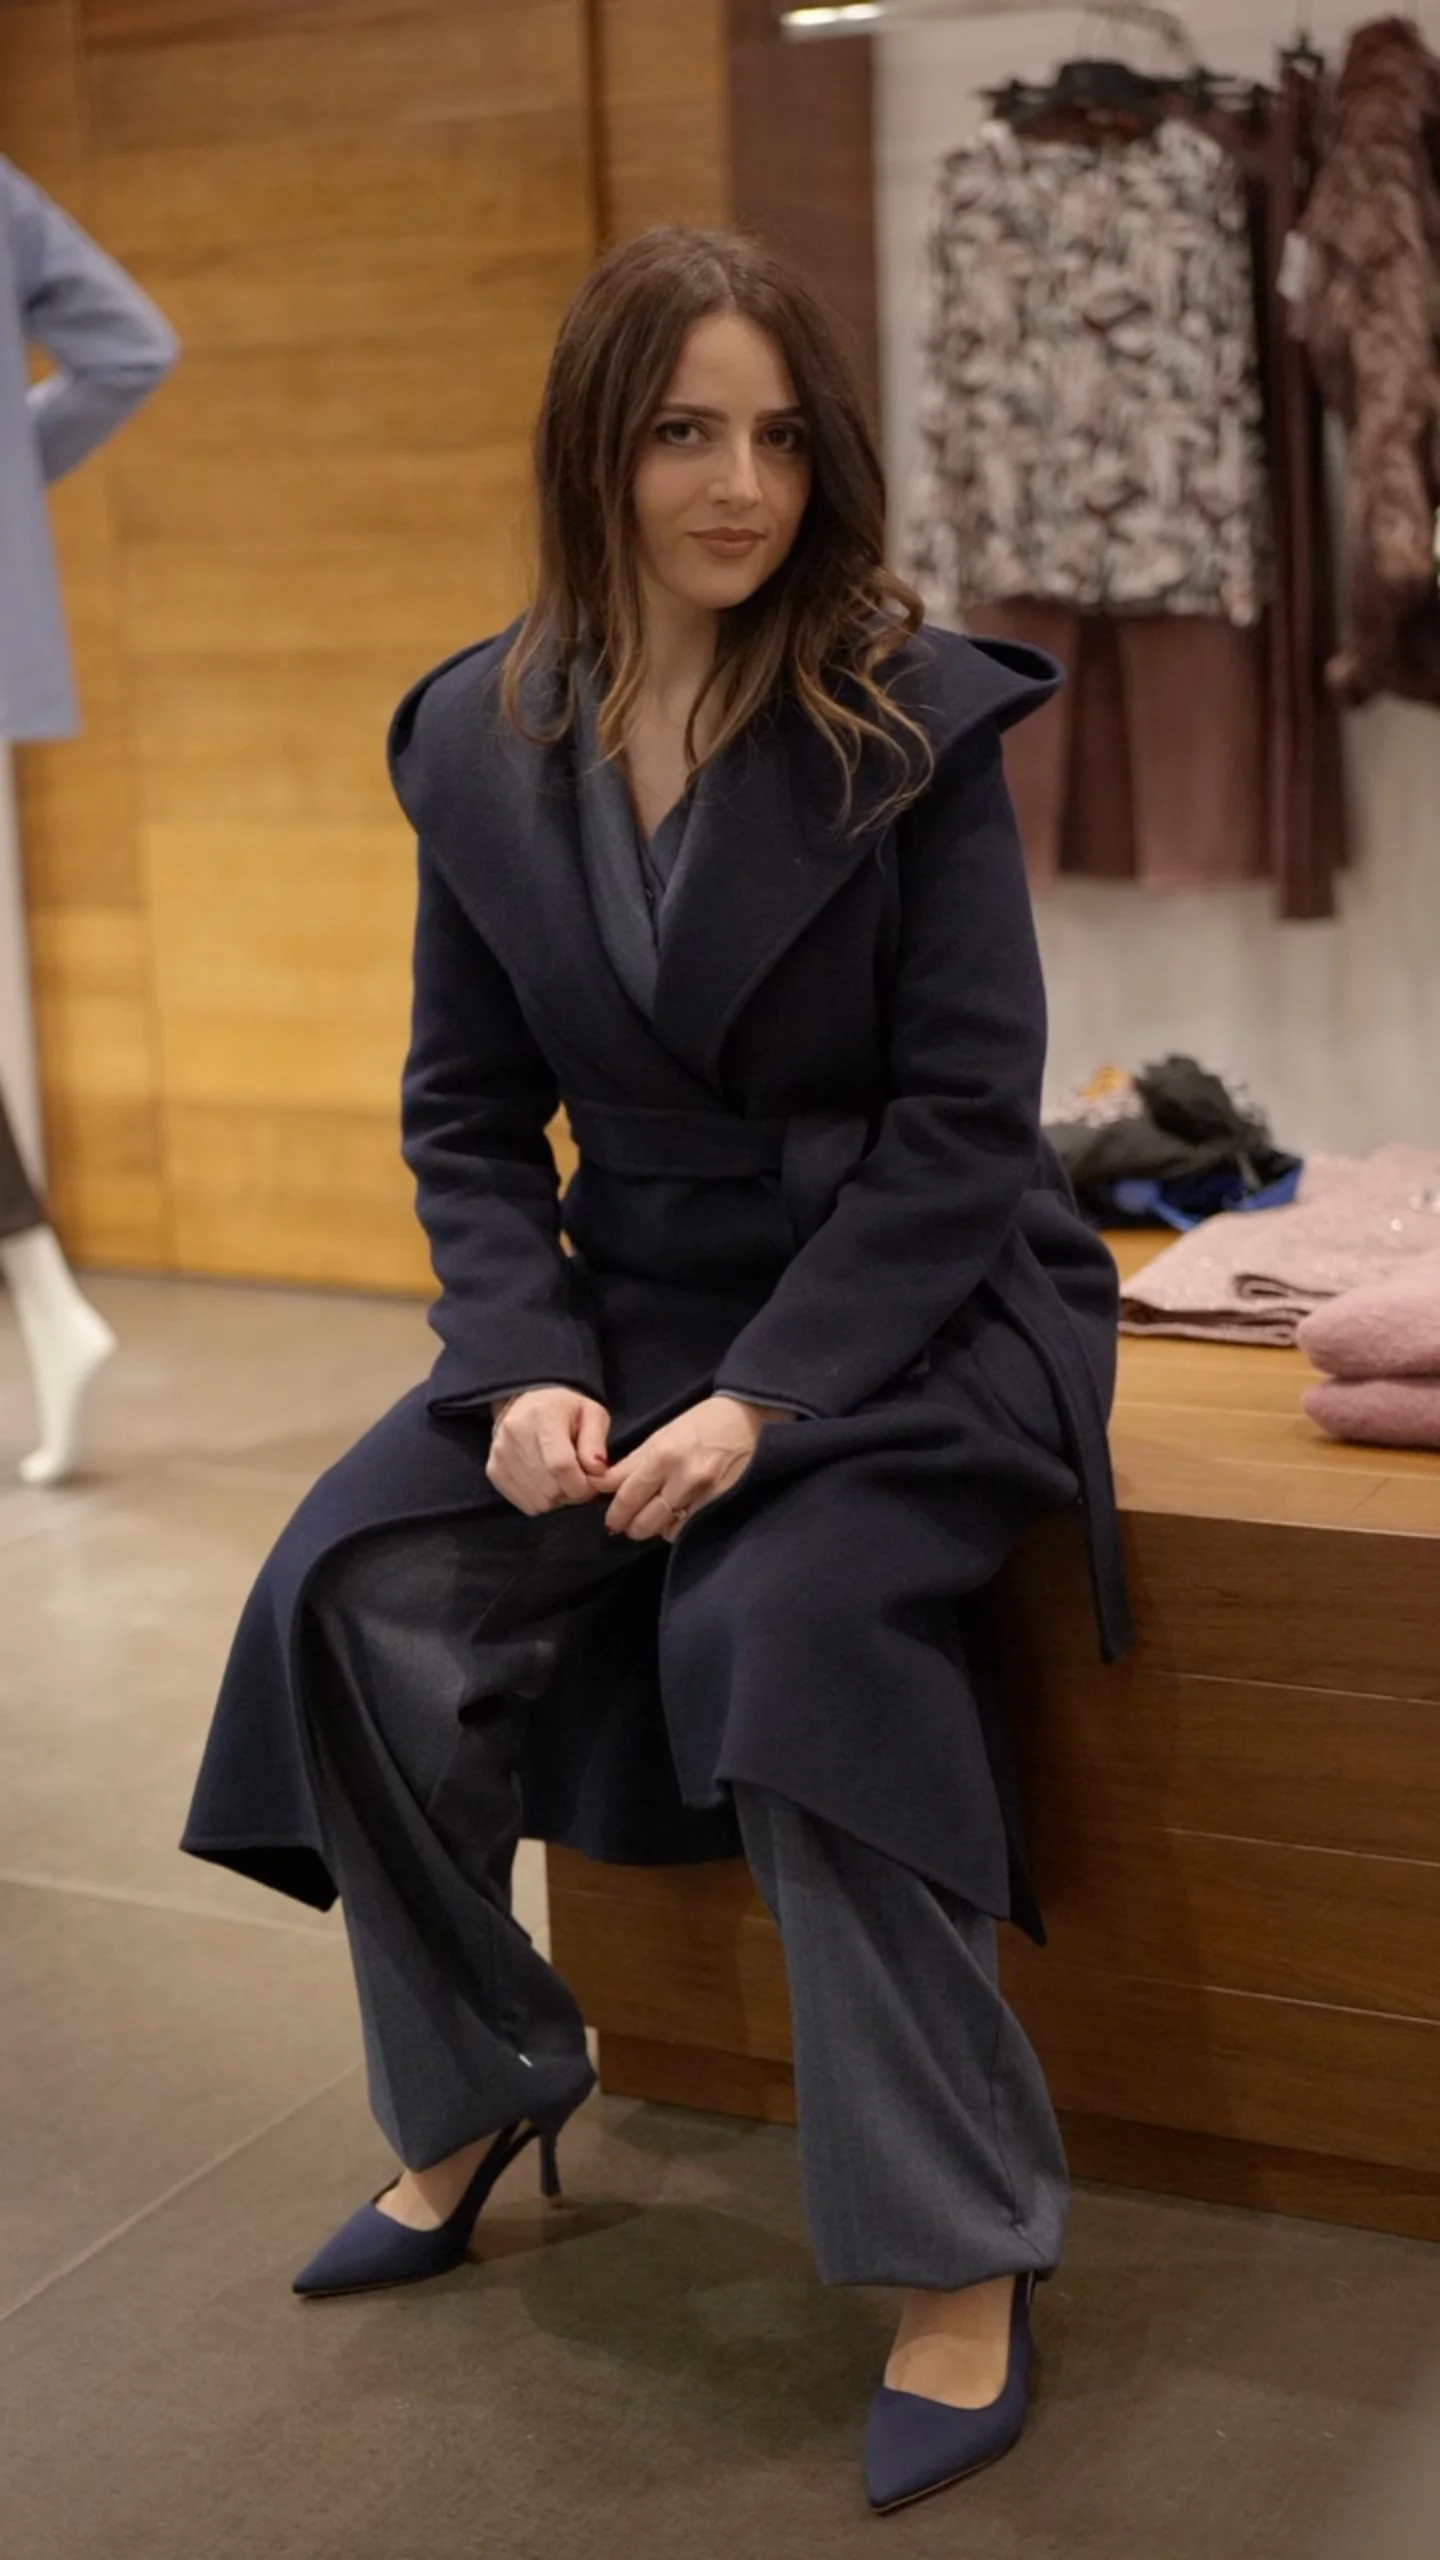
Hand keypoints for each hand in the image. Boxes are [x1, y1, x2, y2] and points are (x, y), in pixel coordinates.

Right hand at [487, 1388, 610, 1514]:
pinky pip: (524, 1503)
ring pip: (538, 1501)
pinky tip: (547, 1483)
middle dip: (572, 1493)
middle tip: (579, 1481)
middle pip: (550, 1488)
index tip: (592, 1485)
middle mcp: (515, 1433)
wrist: (528, 1404)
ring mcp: (500, 1453)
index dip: (581, 1485)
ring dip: (557, 1499)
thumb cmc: (566, 1410)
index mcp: (542, 1415)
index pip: (561, 1465)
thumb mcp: (591, 1414)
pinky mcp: (494, 1470)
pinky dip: (541, 1501)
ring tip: (563, 1480)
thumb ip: (596, 1442)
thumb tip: (597, 1472)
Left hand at [599, 1396, 793, 1543]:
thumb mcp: (661, 1436)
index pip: (627, 1496)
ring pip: (667, 1530)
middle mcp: (683, 1476)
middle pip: (645, 1521)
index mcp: (663, 1455)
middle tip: (629, 1524)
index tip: (611, 1520)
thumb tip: (601, 1485)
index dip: (615, 1514)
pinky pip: (690, 1527)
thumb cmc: (700, 1424)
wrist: (748, 1419)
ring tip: (656, 1517)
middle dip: (632, 1526)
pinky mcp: (722, 1502)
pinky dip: (679, 1527)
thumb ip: (631, 1464)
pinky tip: (678, 1515)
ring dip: (657, 1528)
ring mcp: (706, 1492)